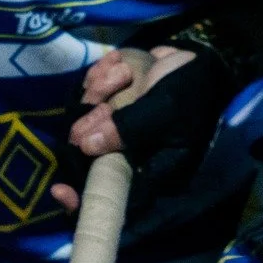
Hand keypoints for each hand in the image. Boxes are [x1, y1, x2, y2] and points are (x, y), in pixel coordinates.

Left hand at [51, 45, 197, 209]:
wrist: (202, 62)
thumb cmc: (191, 91)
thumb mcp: (165, 110)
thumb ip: (128, 128)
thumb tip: (87, 147)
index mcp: (149, 168)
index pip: (113, 196)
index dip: (83, 200)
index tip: (60, 190)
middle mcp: (131, 154)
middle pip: (91, 151)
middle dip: (92, 118)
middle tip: (100, 93)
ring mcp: (120, 128)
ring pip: (90, 118)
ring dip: (100, 89)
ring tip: (123, 72)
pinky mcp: (115, 104)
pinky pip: (93, 95)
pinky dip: (100, 75)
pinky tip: (116, 62)